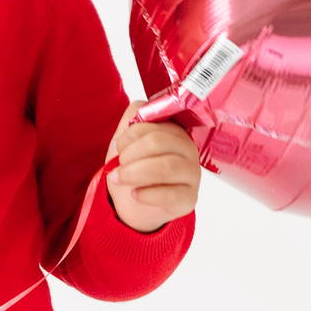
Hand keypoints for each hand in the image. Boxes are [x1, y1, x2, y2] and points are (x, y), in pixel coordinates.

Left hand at [105, 101, 200, 232]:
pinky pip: (171, 194)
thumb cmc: (133, 168)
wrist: (134, 203)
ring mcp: (192, 174)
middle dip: (130, 154)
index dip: (130, 135)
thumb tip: (139, 108)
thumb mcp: (126, 141)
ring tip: (119, 179)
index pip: (154, 124)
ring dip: (135, 173)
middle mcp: (188, 149)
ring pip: (167, 167)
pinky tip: (135, 194)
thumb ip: (132, 119)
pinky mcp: (189, 198)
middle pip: (158, 142)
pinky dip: (147, 194)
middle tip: (118, 165)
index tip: (119, 148)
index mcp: (174, 131)